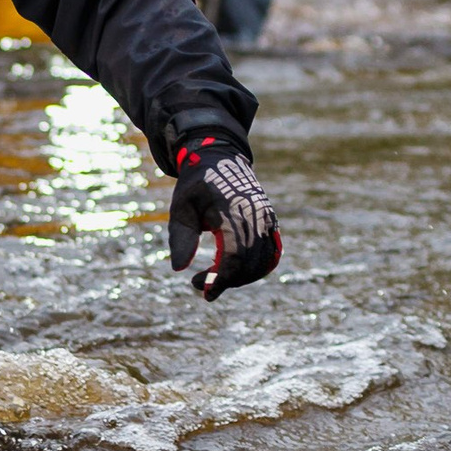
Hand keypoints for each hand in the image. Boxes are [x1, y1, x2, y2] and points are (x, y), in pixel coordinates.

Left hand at [166, 132, 279, 300]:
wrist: (219, 157)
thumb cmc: (196, 184)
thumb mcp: (181, 206)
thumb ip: (180, 237)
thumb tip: (179, 269)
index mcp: (232, 211)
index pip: (234, 257)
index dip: (221, 280)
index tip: (205, 293)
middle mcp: (255, 216)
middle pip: (249, 264)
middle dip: (227, 282)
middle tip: (201, 284)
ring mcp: (266, 218)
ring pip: (263, 262)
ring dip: (241, 278)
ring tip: (215, 277)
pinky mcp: (271, 221)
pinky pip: (271, 253)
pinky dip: (257, 268)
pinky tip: (235, 272)